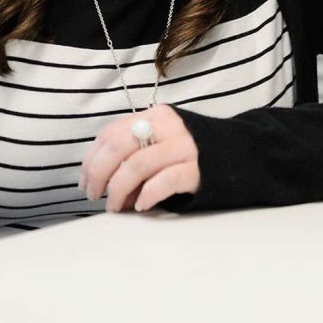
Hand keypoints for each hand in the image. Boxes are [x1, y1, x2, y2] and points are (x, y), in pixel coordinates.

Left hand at [79, 103, 199, 212]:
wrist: (238, 156)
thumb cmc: (189, 153)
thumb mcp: (161, 141)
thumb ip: (134, 150)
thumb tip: (99, 178)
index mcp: (155, 115)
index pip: (111, 133)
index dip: (91, 159)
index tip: (84, 182)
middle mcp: (168, 126)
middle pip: (120, 146)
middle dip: (99, 173)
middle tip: (94, 195)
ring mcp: (184, 146)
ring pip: (137, 165)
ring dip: (119, 190)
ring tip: (115, 206)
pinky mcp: (197, 169)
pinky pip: (164, 181)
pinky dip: (146, 195)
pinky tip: (140, 207)